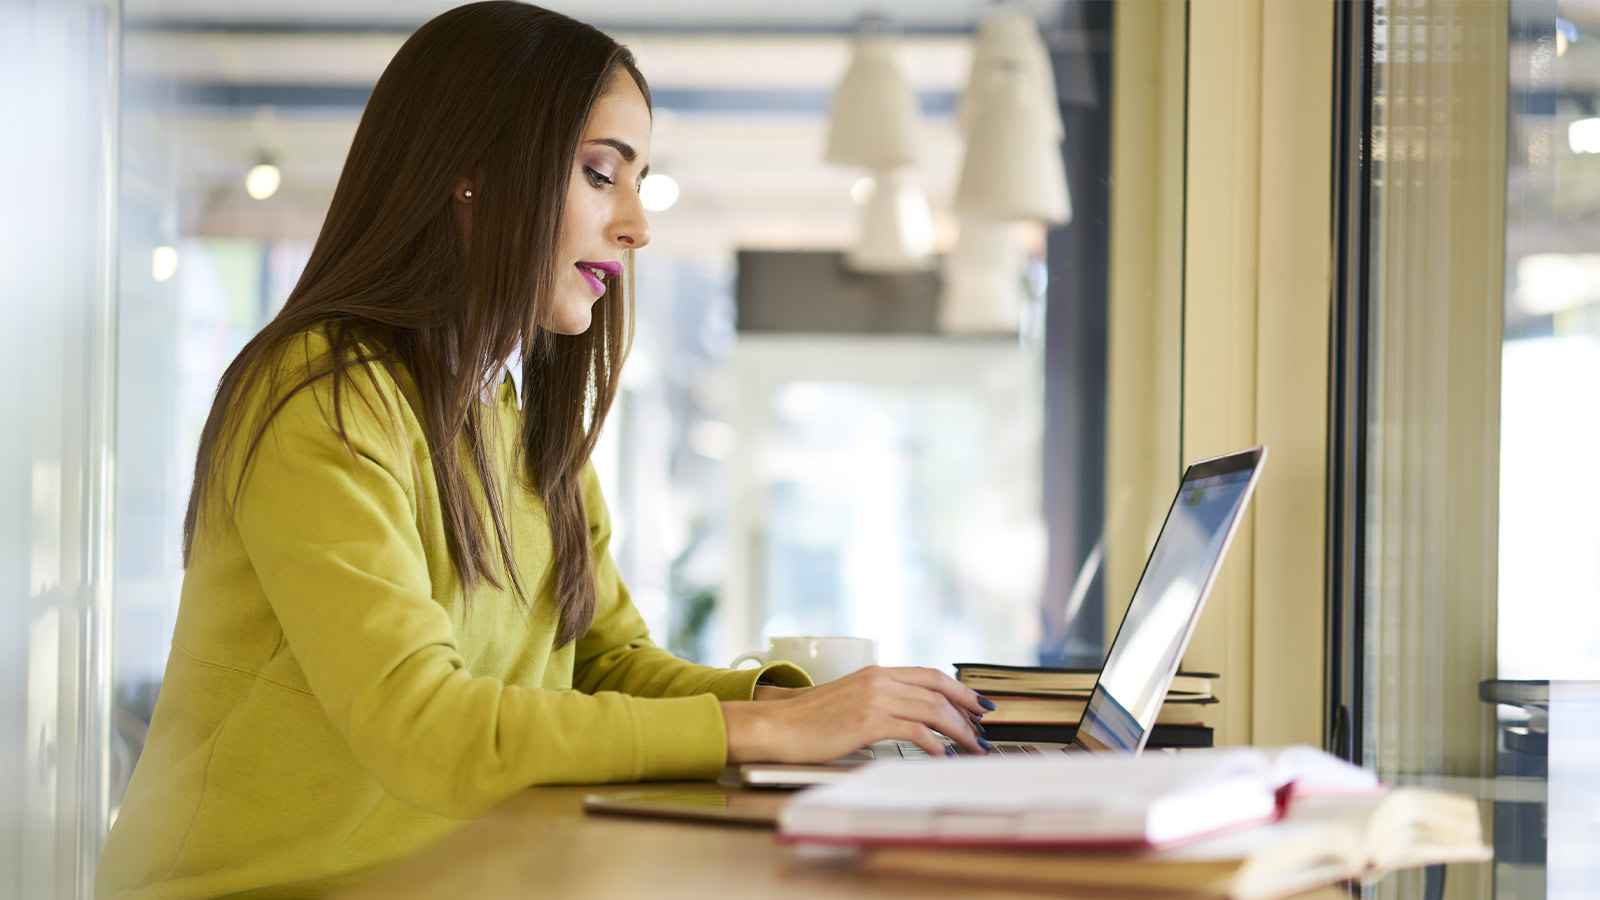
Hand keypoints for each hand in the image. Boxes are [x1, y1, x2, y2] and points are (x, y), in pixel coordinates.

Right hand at [721, 666, 992, 763]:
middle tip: (982, 730)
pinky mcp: (868, 721)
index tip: (977, 704)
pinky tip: (942, 756)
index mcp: (876, 673)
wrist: (777, 726)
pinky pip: (915, 731)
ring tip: (972, 747)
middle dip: (967, 711)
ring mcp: (874, 698)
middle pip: (938, 691)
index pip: (930, 675)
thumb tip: (906, 717)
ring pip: (933, 709)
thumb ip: (877, 701)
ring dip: (958, 730)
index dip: (959, 689)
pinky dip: (935, 744)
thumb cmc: (807, 721)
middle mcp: (878, 680)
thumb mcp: (848, 700)